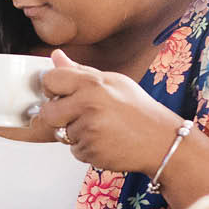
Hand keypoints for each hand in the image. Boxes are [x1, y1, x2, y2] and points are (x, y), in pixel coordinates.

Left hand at [32, 49, 180, 173]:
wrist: (160, 141)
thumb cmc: (138, 110)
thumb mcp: (113, 81)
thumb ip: (80, 71)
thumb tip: (56, 57)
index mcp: (92, 84)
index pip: (50, 80)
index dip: (51, 87)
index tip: (58, 92)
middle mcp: (88, 105)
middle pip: (47, 112)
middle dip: (57, 115)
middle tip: (76, 114)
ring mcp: (88, 130)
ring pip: (61, 133)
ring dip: (74, 133)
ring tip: (99, 127)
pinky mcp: (90, 151)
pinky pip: (74, 150)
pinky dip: (85, 147)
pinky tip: (103, 140)